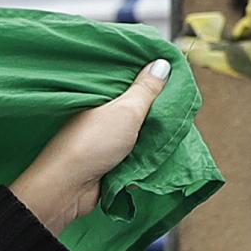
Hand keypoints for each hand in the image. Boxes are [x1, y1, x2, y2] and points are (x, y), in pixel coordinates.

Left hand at [7, 60, 173, 235]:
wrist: (67, 188)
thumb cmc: (92, 144)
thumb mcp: (126, 111)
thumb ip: (145, 89)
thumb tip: (162, 63)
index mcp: (100, 94)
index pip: (130, 77)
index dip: (152, 75)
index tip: (177, 72)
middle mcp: (101, 113)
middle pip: (137, 105)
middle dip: (157, 106)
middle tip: (184, 99)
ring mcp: (104, 137)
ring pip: (138, 129)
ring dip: (153, 131)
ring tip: (179, 122)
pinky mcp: (108, 159)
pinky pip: (134, 151)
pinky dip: (145, 151)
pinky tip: (162, 147)